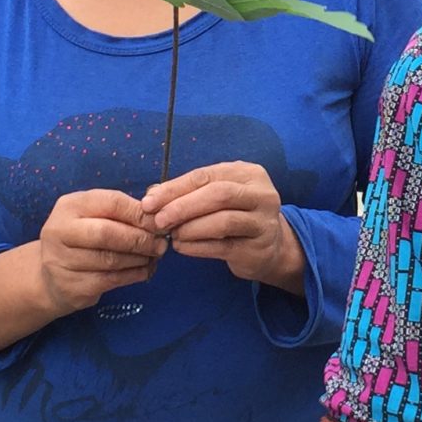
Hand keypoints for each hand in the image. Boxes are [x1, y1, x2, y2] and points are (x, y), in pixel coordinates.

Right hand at [32, 188, 162, 314]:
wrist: (51, 277)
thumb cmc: (82, 239)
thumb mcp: (95, 216)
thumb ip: (122, 212)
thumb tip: (159, 214)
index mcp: (70, 205)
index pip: (111, 203)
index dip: (139, 213)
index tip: (159, 222)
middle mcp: (60, 230)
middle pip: (107, 233)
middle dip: (140, 239)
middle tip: (160, 244)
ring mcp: (61, 260)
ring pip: (110, 259)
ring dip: (139, 258)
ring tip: (153, 256)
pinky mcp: (70, 286)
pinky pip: (110, 280)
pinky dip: (133, 275)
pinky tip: (144, 271)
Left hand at [141, 161, 303, 292]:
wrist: (272, 247)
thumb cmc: (237, 215)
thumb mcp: (218, 196)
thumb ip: (189, 192)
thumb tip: (152, 195)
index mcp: (248, 173)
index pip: (206, 176)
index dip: (175, 188)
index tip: (148, 202)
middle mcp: (261, 194)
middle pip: (218, 195)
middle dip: (182, 207)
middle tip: (157, 220)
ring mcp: (264, 222)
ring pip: (222, 221)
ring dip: (190, 228)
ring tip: (171, 236)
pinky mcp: (259, 248)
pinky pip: (223, 247)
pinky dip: (197, 247)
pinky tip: (181, 248)